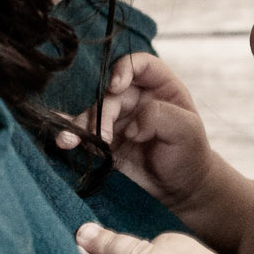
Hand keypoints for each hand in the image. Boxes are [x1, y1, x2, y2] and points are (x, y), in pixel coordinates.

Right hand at [58, 53, 214, 211]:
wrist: (180, 189)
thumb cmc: (189, 155)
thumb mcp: (188, 131)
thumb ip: (160, 117)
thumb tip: (131, 126)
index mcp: (160, 87)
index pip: (139, 64)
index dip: (125, 69)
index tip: (116, 86)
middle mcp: (136, 98)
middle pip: (110, 94)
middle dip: (102, 113)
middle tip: (105, 137)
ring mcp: (119, 120)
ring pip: (92, 113)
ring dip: (79, 126)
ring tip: (69, 141)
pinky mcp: (105, 142)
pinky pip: (84, 134)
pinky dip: (71, 136)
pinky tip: (63, 141)